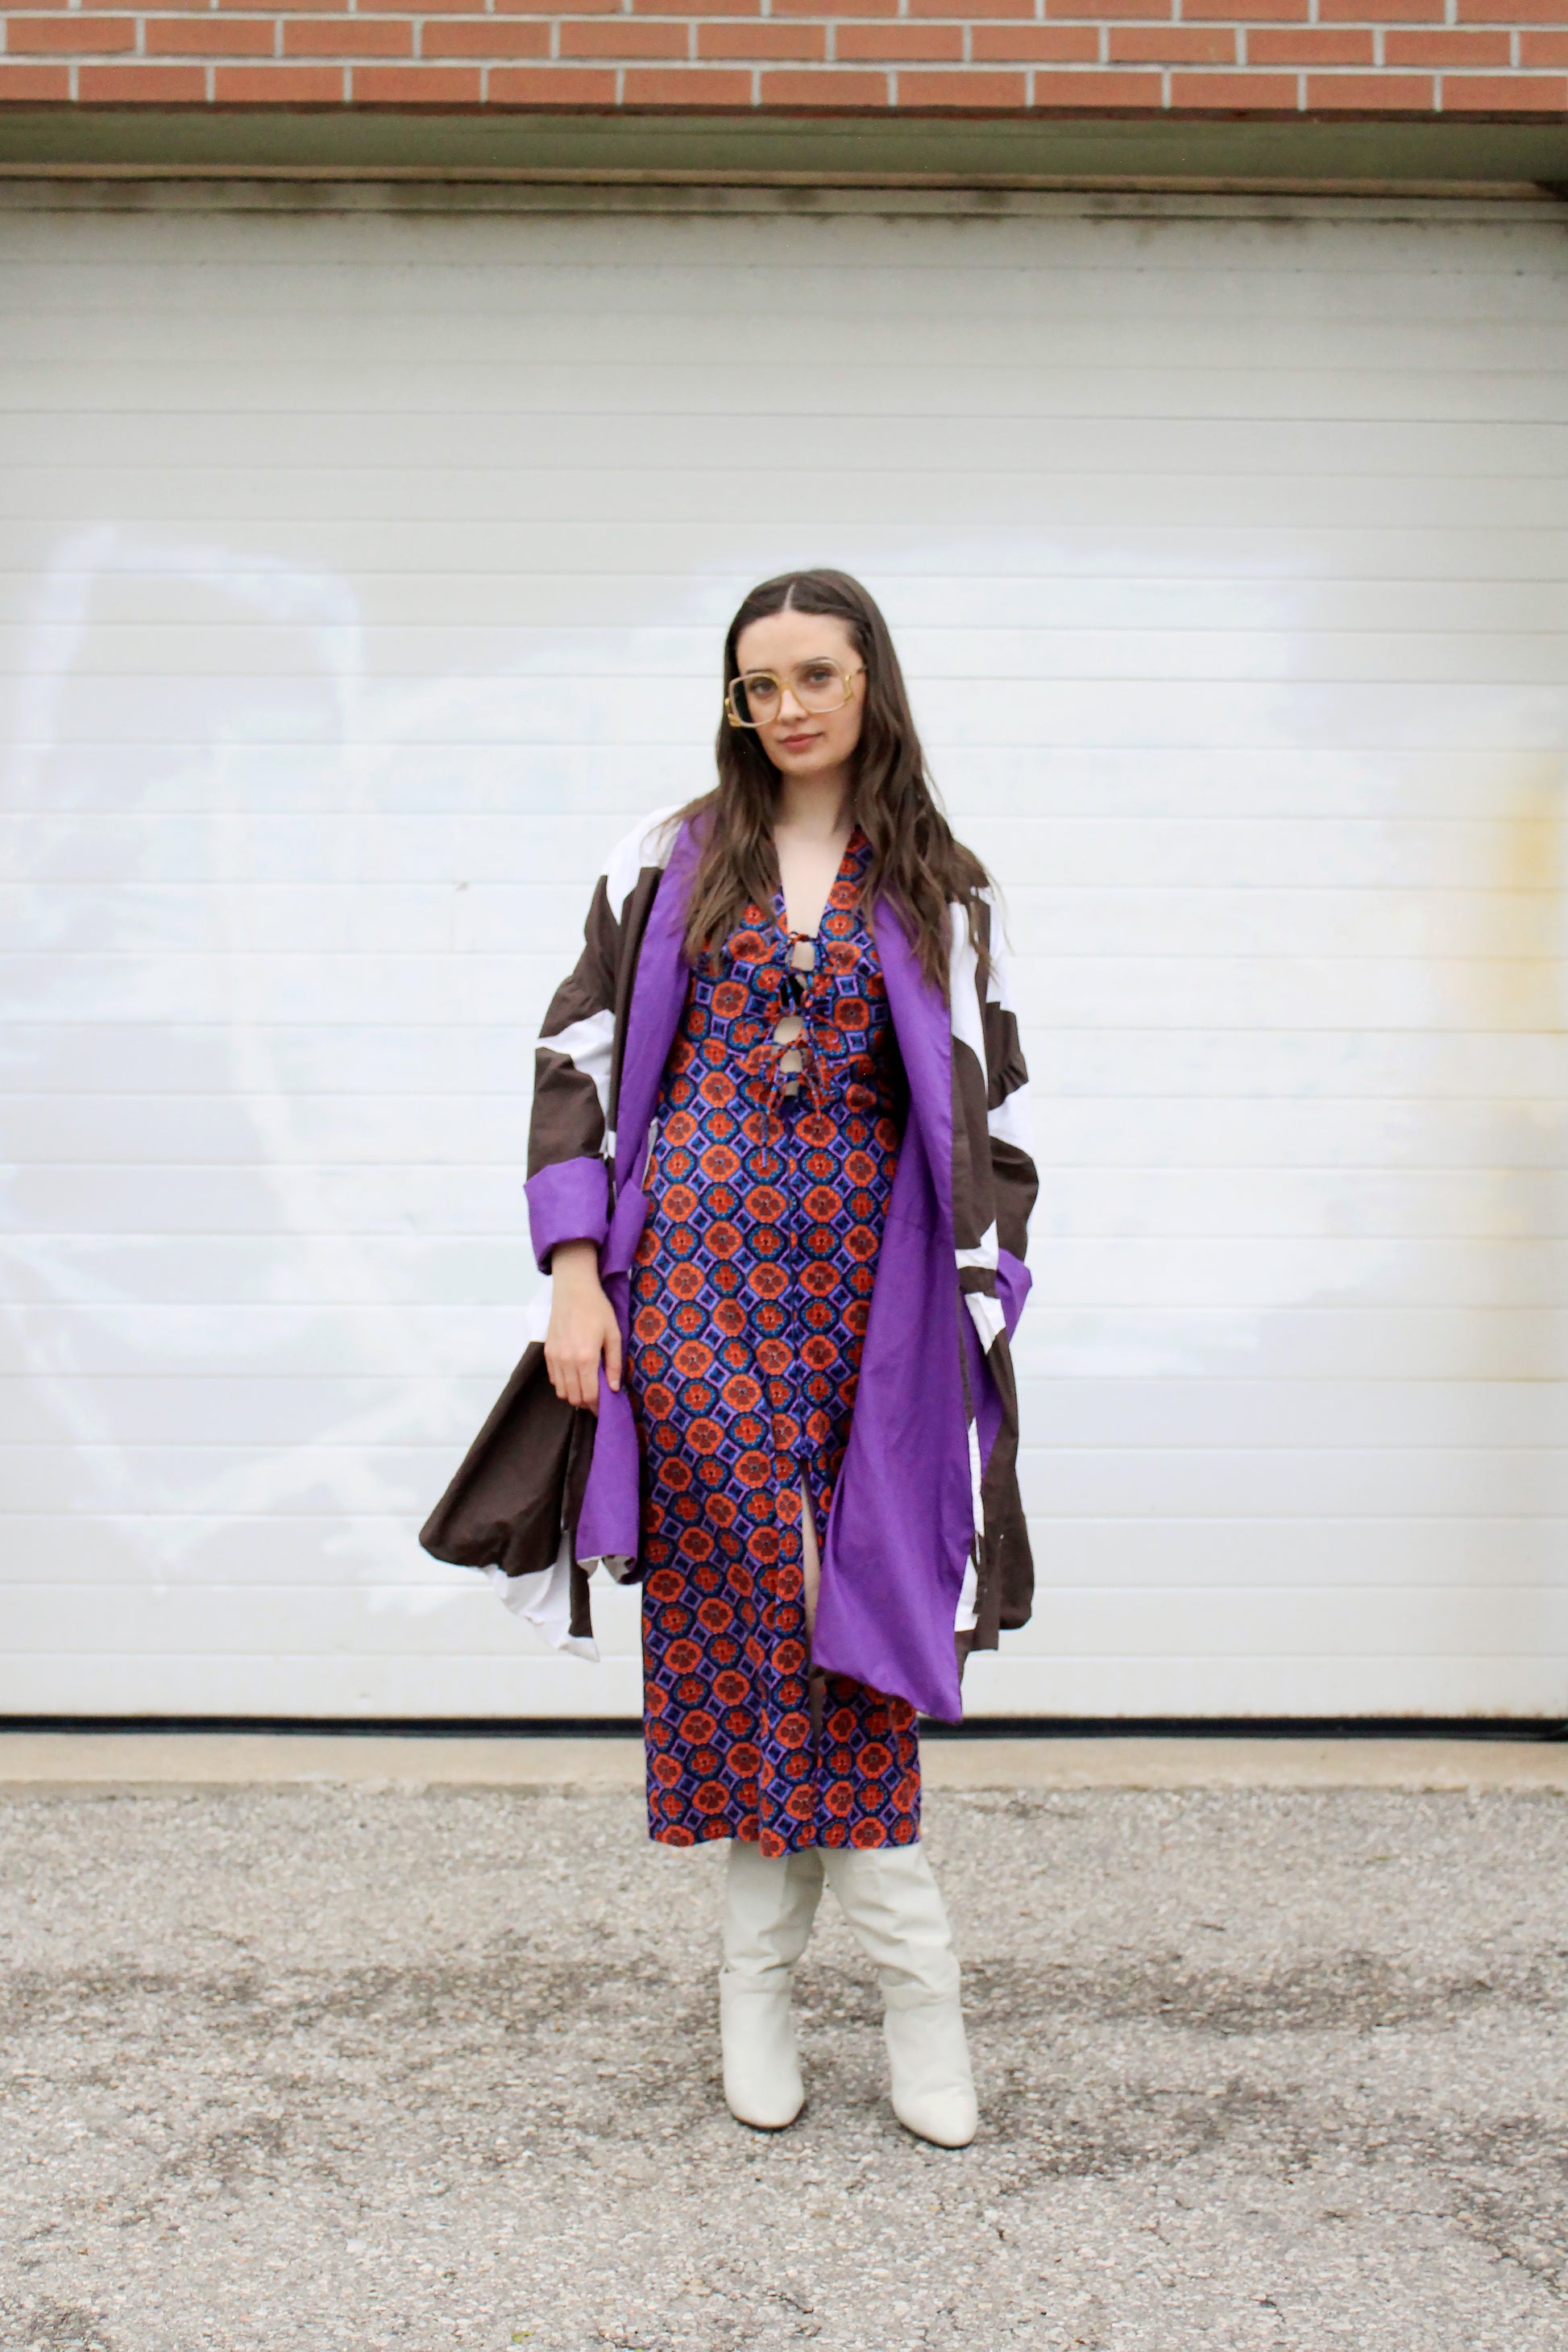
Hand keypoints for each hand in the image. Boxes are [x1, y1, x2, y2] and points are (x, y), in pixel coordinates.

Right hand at [543, 1240, 621, 1412]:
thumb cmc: (597, 1310)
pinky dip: (564, 1384)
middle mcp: (567, 1361)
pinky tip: (575, 1375)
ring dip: (575, 1395)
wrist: (573, 1290)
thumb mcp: (613, 1334)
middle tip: (599, 1398)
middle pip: (574, 1398)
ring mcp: (554, 1358)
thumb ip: (614, 1363)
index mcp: (586, 1358)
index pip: (590, 1395)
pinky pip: (553, 1379)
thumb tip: (614, 1388)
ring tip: (587, 1387)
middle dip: (587, 1403)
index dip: (598, 1406)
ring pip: (562, 1392)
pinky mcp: (547, 1353)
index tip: (606, 1408)